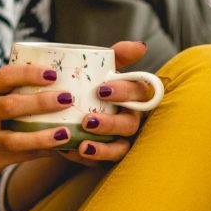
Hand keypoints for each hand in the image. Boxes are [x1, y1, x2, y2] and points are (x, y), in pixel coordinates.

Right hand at [0, 41, 150, 174]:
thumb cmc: (18, 106)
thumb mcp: (25, 87)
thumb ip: (74, 67)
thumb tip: (138, 46)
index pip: (5, 76)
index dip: (28, 74)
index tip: (54, 73)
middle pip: (11, 106)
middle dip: (40, 104)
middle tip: (68, 100)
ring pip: (13, 139)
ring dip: (42, 136)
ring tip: (67, 133)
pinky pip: (20, 158)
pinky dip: (44, 154)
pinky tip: (64, 151)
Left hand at [59, 41, 151, 166]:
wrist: (74, 110)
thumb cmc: (96, 87)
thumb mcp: (104, 69)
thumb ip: (119, 56)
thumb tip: (141, 46)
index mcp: (135, 97)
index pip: (139, 93)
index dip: (124, 92)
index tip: (101, 89)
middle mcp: (133, 120)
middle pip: (130, 124)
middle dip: (110, 124)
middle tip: (87, 121)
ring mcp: (123, 141)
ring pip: (122, 149)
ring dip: (103, 149)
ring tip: (83, 146)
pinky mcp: (109, 158)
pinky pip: (102, 164)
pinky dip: (86, 160)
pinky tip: (69, 153)